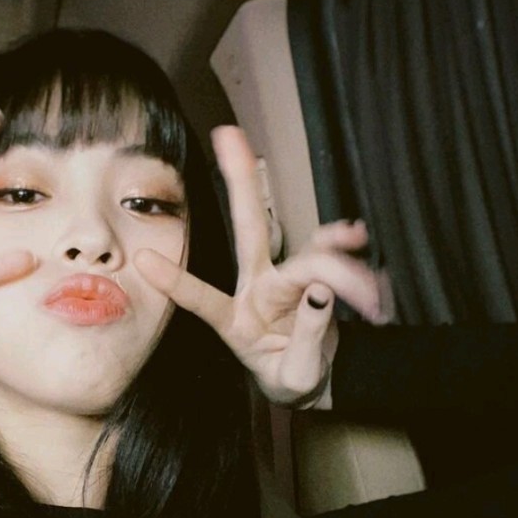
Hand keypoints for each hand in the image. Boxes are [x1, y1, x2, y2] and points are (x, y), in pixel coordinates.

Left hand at [135, 126, 388, 405]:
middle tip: (228, 135)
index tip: (145, 260)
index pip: (203, 301)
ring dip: (344, 269)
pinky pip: (332, 254)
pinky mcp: (312, 273)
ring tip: (373, 299)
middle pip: (250, 230)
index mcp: (236, 321)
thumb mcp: (295, 376)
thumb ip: (308, 337)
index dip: (177, 282)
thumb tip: (321, 292)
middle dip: (242, 183)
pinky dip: (351, 255)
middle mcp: (256, 289)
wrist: (313, 382)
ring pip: (311, 253)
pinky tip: (364, 256)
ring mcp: (284, 277)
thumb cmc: (290, 378)